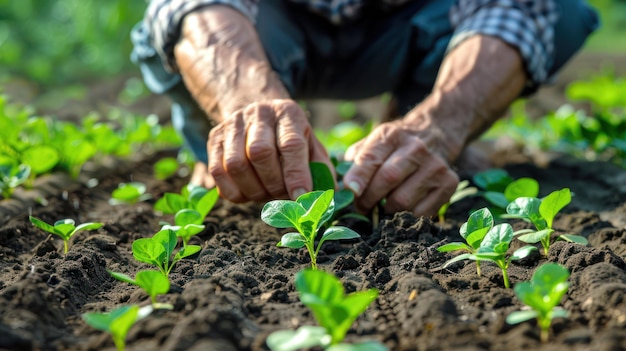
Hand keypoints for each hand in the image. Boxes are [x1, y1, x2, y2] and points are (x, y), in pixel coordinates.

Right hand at [208, 99, 333, 202]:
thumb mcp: (311, 146)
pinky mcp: (214, 139)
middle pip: (260, 153)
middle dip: (273, 184)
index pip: (291, 144)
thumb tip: (319, 200)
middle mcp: (258, 113)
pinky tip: (248, 193)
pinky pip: (217, 172)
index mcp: (288, 113)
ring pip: (236, 165)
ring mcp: (232, 124)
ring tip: (266, 194)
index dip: (296, 174)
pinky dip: (233, 191)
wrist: (259, 116)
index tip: (301, 197)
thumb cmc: (290, 138)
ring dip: (253, 190)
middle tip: (283, 196)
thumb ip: (320, 170)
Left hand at [342, 119, 458, 216]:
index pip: (371, 157)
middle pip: (388, 180)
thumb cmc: (395, 145)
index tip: (349, 191)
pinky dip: (405, 217)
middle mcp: (416, 148)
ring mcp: (435, 167)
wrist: (436, 134)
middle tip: (360, 207)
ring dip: (386, 211)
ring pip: (403, 202)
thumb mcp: (374, 141)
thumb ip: (354, 160)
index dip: (358, 177)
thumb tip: (336, 186)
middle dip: (368, 200)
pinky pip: (421, 213)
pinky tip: (400, 209)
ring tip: (380, 207)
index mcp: (391, 135)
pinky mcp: (449, 184)